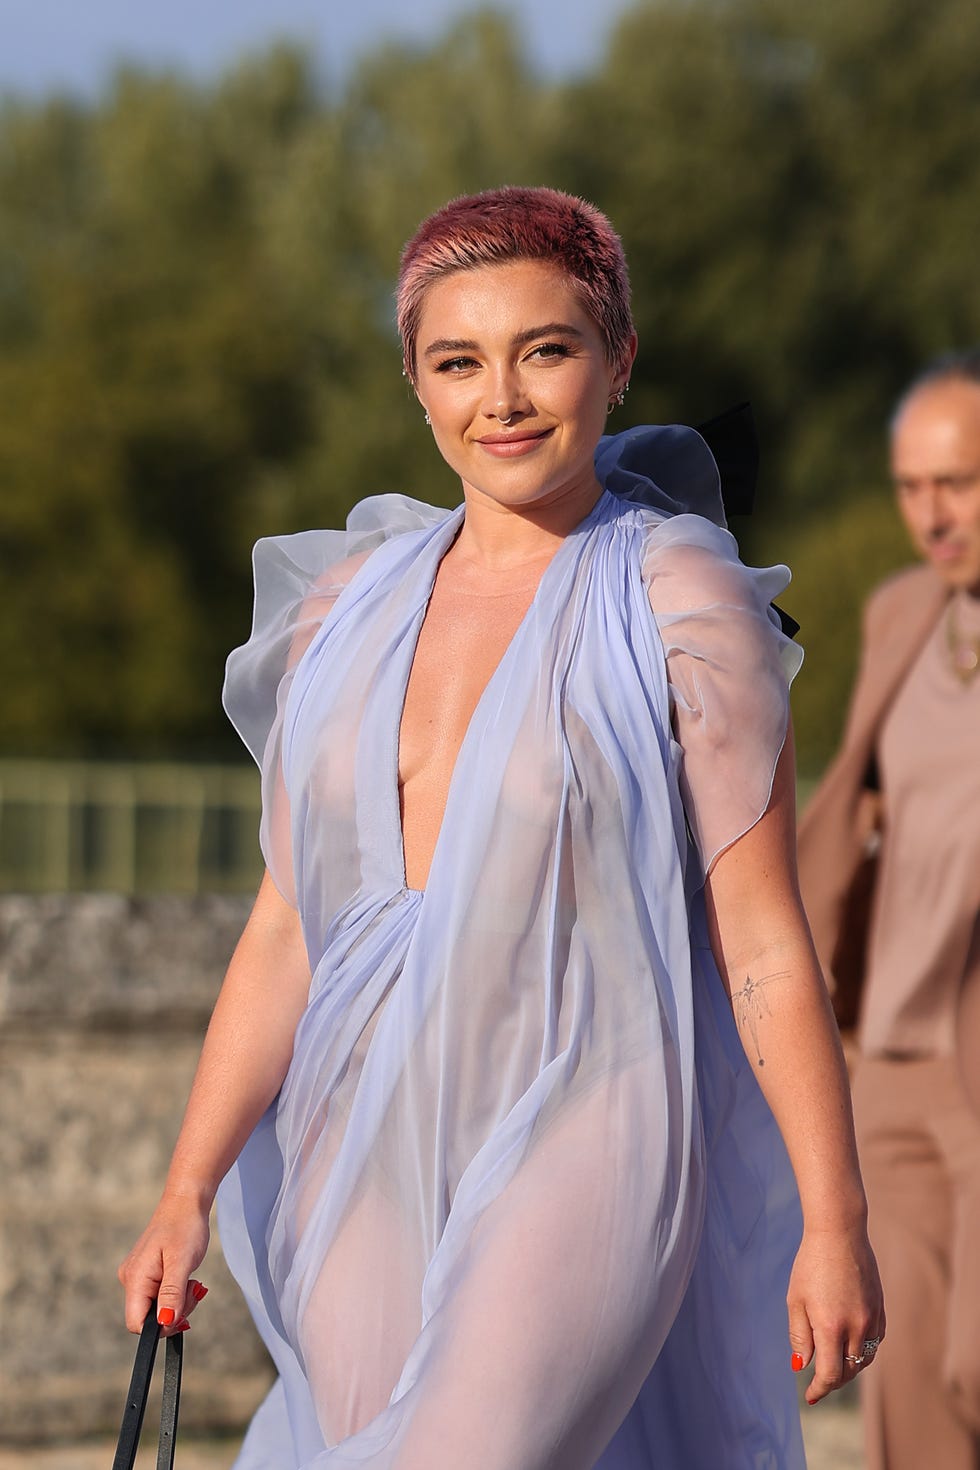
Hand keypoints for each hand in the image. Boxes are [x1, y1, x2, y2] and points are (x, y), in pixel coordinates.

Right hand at [118, 1191, 211, 1336]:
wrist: (185, 1202)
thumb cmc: (184, 1227)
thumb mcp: (181, 1263)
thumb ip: (172, 1295)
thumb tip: (165, 1323)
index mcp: (135, 1278)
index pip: (137, 1323)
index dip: (161, 1326)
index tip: (182, 1312)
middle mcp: (130, 1279)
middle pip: (148, 1318)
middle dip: (173, 1313)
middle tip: (192, 1291)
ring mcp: (138, 1276)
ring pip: (156, 1308)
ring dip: (177, 1302)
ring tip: (191, 1281)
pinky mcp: (147, 1273)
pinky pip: (159, 1295)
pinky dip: (175, 1293)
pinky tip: (185, 1278)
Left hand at [787, 1220, 884, 1404]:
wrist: (839, 1233)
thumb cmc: (811, 1265)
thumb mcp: (796, 1300)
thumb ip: (800, 1336)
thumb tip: (802, 1366)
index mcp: (831, 1326)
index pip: (830, 1374)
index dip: (820, 1389)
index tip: (810, 1396)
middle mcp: (856, 1326)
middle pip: (849, 1370)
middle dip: (833, 1381)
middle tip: (818, 1383)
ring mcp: (872, 1318)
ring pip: (864, 1358)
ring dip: (849, 1368)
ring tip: (833, 1367)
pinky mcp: (880, 1309)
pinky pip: (875, 1341)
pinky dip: (863, 1350)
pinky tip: (850, 1346)